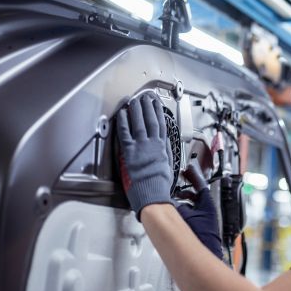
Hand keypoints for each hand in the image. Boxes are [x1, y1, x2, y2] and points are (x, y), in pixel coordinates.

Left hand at [116, 93, 172, 219]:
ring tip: (134, 100)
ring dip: (136, 110)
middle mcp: (152, 144)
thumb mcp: (168, 165)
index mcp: (162, 147)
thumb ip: (165, 151)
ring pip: (139, 123)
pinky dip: (124, 122)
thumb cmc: (159, 184)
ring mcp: (141, 147)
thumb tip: (164, 141)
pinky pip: (125, 133)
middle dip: (148, 107)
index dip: (158, 112)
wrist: (152, 194)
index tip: (157, 104)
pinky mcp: (129, 152)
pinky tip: (122, 114)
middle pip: (150, 120)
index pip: (161, 124)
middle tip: (145, 96)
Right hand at [177, 164, 222, 259]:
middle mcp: (208, 210)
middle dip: (186, 189)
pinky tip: (175, 212)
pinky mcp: (201, 226)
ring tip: (173, 199)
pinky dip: (184, 210)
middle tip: (178, 183)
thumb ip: (175, 205)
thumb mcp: (183, 215)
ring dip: (183, 200)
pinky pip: (192, 213)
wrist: (201, 255)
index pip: (201, 184)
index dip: (193, 175)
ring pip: (193, 203)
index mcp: (207, 204)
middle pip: (196, 194)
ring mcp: (205, 218)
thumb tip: (168, 200)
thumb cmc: (198, 236)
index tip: (188, 169)